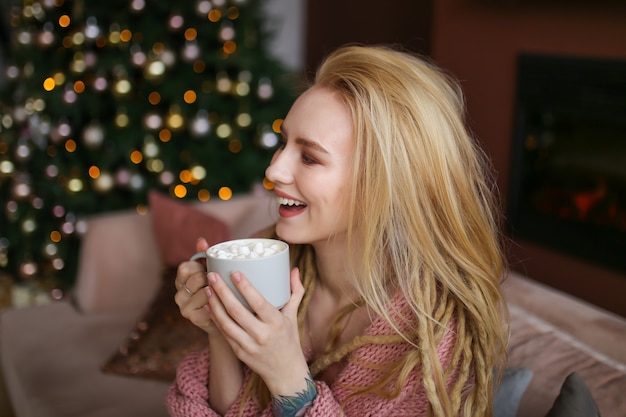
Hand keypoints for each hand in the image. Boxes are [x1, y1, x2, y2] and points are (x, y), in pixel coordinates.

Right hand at [174, 238, 218, 335]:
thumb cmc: (218, 291)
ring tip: (224, 292)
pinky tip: (224, 303)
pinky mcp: (194, 318)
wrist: (225, 319)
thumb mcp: (211, 271)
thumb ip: (204, 256)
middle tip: (220, 281)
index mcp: (181, 280)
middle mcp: (179, 294)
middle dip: (211, 278)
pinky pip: (209, 304)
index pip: (185, 268)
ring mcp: (184, 307)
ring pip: (204, 291)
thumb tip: (201, 241)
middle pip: (196, 278)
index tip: (209, 269)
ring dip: (217, 290)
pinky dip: (219, 302)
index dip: (199, 267)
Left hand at [205, 266, 311, 396]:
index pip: (258, 302)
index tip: (234, 272)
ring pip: (226, 322)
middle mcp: (261, 334)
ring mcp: (248, 345)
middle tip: (212, 276)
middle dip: (222, 291)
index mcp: (276, 323)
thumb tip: (293, 269)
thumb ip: (295, 292)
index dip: (245, 287)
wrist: (285, 372)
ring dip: (214, 304)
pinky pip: (224, 333)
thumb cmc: (289, 340)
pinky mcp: (239, 352)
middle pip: (236, 311)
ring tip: (208, 289)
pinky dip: (215, 318)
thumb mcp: (293, 316)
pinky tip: (210, 306)